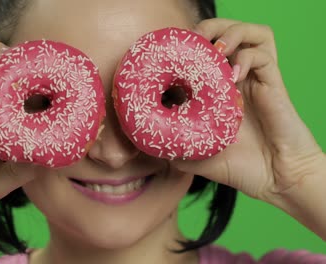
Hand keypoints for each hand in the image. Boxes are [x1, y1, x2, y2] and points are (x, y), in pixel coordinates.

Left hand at [171, 18, 323, 203]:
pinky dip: (246, 57)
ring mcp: (254, 79)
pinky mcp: (273, 83)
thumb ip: (175, 150)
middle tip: (192, 43)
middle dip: (206, 30)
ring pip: (248, 34)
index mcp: (216, 92)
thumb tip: (148, 147)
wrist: (275, 180)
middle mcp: (235, 80)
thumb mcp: (198, 159)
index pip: (200, 56)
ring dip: (229, 34)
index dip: (185, 51)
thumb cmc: (239, 168)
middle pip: (223, 33)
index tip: (168, 60)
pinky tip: (234, 75)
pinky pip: (262, 54)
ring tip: (215, 50)